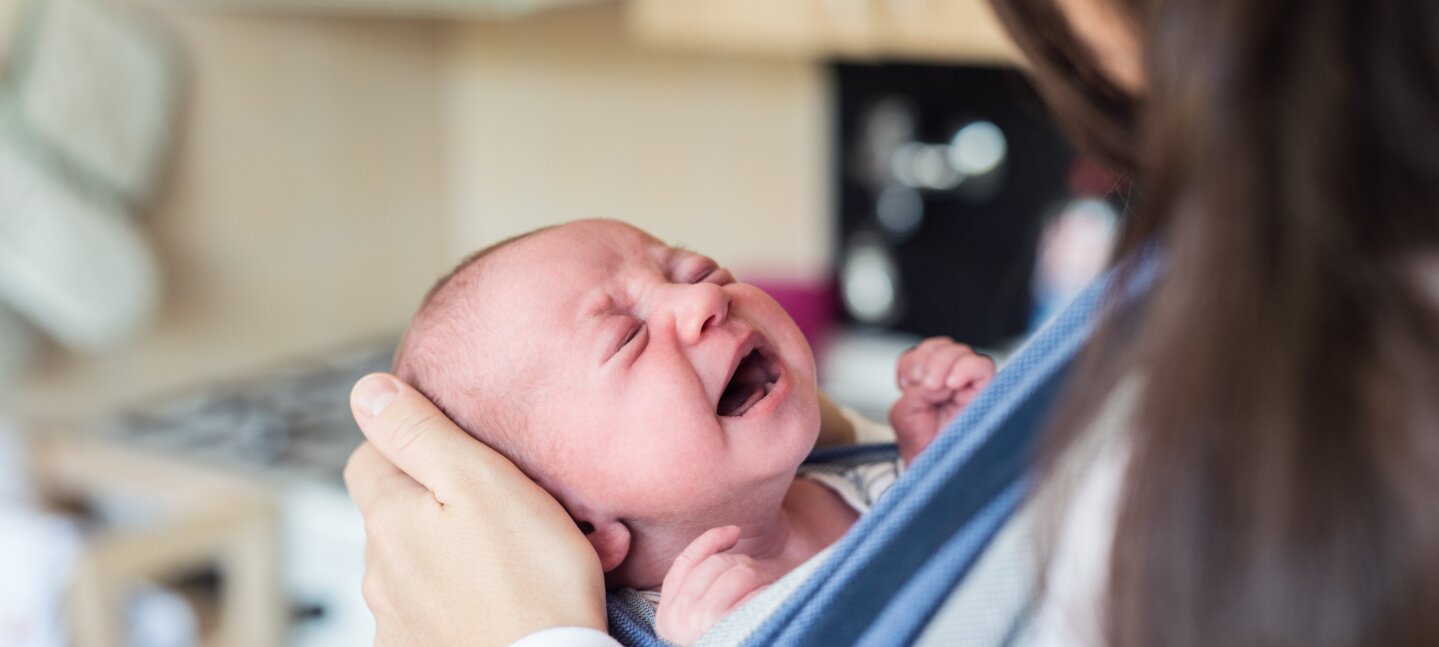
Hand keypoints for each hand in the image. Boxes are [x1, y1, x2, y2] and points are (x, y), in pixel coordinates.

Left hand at [344, 373, 605, 645]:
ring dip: (458, 549)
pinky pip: (436, 607)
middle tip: (510, 503)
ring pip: (421, 561)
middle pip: (398, 512)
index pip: (369, 456)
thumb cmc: (530, 579)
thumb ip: (420, 432)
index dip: (413, 444)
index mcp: (389, 518)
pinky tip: (509, 594)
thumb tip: (367, 392)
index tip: (463, 452)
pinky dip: (465, 595)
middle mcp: (379, 572)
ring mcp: (397, 619)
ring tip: (523, 552)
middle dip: (443, 501)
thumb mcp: (480, 480)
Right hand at [655, 527, 772, 645]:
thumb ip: (702, 582)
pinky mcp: (728, 626)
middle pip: (716, 564)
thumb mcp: (704, 614)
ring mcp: (702, 624)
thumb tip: (731, 531)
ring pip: (737, 571)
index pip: (686, 563)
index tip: (735, 532)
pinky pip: (753, 588)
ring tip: (769, 594)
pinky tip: (773, 599)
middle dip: (745, 564)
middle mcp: (678, 621)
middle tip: (762, 581)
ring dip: (760, 576)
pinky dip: (769, 589)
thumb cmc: (735, 638)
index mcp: (666, 617)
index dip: (710, 541)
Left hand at [889, 337, 995, 462]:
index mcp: (930, 384)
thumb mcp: (905, 414)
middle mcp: (952, 382)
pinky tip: (952, 385)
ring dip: (942, 363)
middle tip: (922, 383)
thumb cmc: (925, 449)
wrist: (937, 473)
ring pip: (962, 352)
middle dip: (927, 360)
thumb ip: (915, 391)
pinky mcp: (988, 393)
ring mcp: (971, 386)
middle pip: (943, 347)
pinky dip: (965, 368)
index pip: (923, 352)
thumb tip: (936, 382)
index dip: (913, 361)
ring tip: (935, 388)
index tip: (906, 382)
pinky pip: (982, 366)